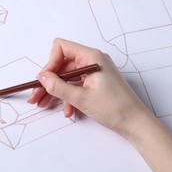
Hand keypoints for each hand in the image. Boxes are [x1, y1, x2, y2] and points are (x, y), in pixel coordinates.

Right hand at [27, 38, 150, 135]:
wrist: (135, 123)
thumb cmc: (113, 108)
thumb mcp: (80, 98)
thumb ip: (57, 86)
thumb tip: (41, 77)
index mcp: (91, 57)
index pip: (62, 47)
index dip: (50, 62)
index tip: (44, 80)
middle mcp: (92, 61)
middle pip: (62, 64)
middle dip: (49, 81)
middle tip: (36, 97)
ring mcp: (94, 72)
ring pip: (67, 77)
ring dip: (56, 91)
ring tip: (44, 105)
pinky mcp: (96, 82)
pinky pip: (76, 84)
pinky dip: (68, 96)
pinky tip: (67, 111)